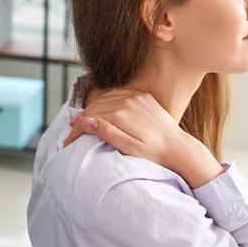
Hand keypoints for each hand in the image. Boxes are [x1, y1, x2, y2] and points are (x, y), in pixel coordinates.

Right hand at [63, 89, 223, 187]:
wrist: (178, 147)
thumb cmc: (154, 153)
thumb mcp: (129, 149)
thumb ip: (108, 133)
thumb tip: (87, 121)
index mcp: (122, 115)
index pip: (90, 118)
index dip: (76, 129)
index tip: (68, 140)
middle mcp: (128, 101)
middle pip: (95, 106)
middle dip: (81, 119)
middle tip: (71, 132)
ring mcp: (136, 97)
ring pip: (105, 98)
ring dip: (92, 108)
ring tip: (83, 121)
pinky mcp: (143, 96)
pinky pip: (119, 93)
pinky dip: (107, 100)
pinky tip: (102, 107)